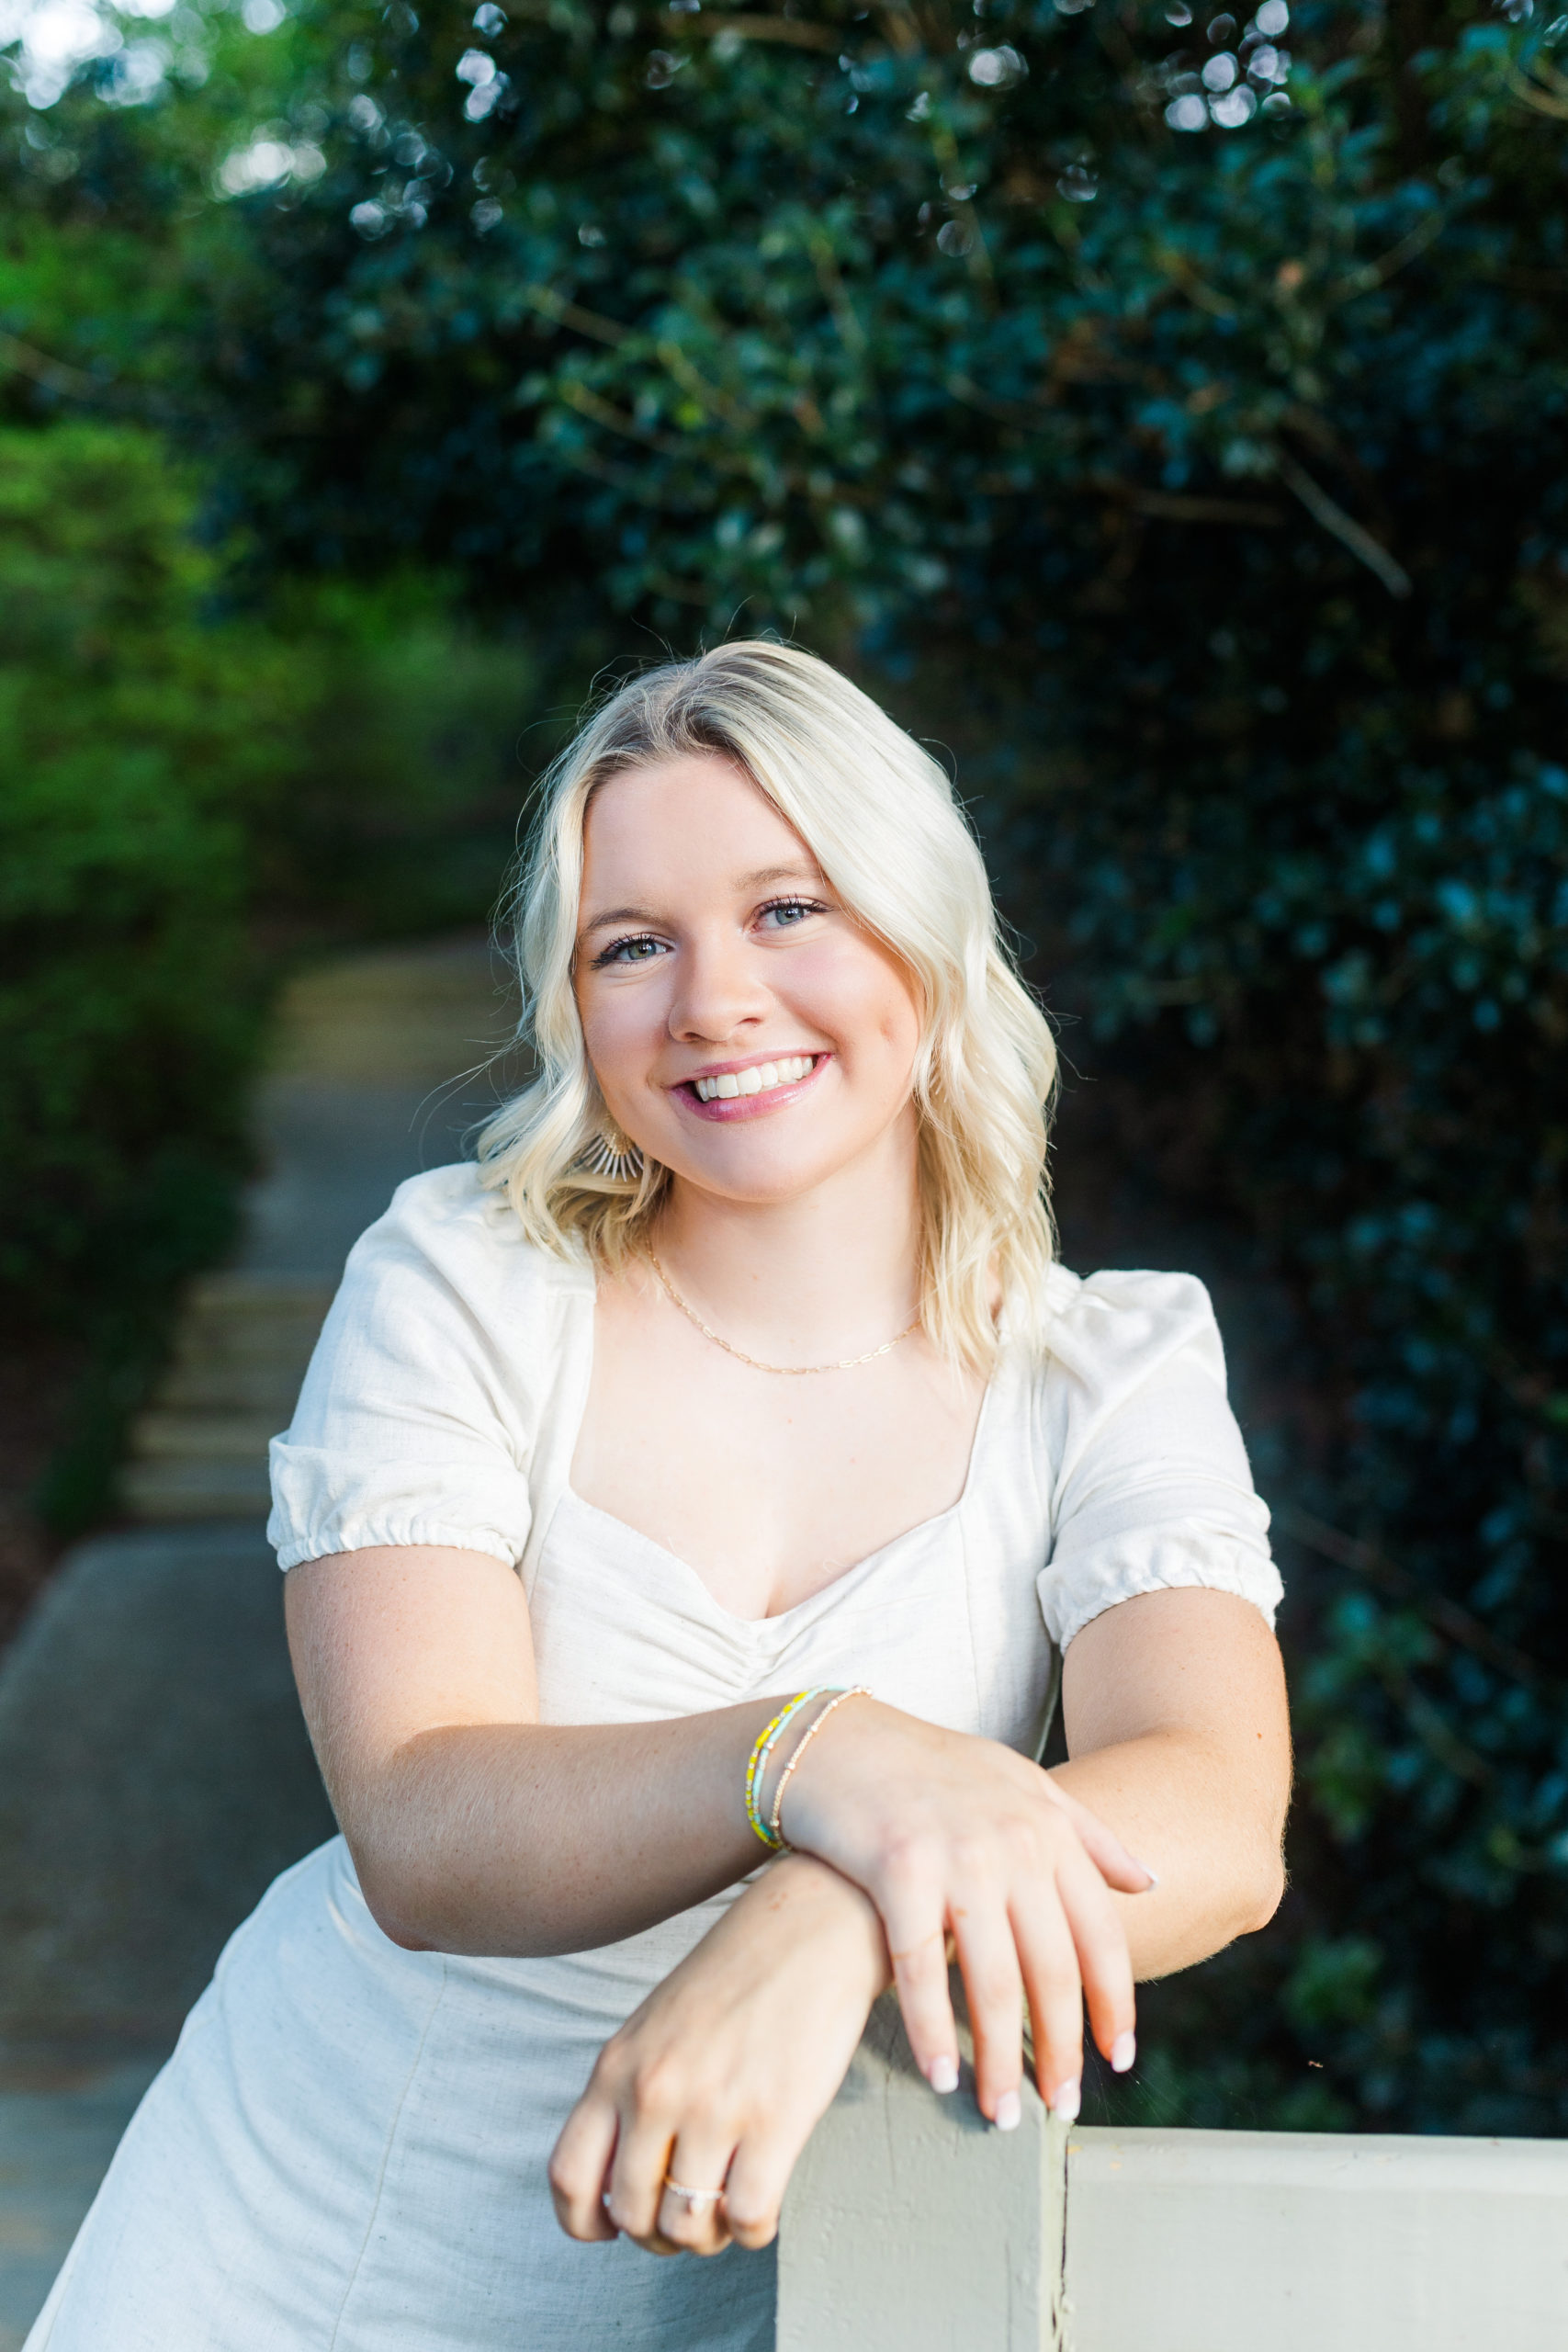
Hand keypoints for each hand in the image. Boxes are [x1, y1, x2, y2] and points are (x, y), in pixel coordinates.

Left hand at [549, 1853, 888, 2256]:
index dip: (585, 2222)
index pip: (569, 2176)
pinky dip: (752, 2230)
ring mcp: (713, 2107)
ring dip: (706, 2236)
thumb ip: (632, 2091)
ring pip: (687, 2225)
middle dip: (659, 2233)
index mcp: (618, 2065)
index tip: (611, 2229)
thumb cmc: (738, 1976)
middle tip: (687, 2216)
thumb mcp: (657, 2026)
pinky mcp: (774, 2120)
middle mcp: (656, 2090)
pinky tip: (762, 2203)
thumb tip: (628, 2177)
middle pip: (632, 2214)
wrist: (812, 1927)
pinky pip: (746, 2218)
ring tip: (725, 2209)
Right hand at [776, 1700, 1153, 2124]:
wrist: (837, 1742)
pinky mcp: (898, 1870)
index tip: (1117, 2061)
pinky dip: (933, 2032)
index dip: (1115, 2006)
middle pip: (1054, 1971)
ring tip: (1001, 2113)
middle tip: (1062, 2107)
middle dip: (1061, 2050)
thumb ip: (1088, 1833)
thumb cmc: (929, 1769)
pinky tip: (940, 2075)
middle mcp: (1013, 1844)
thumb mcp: (1020, 1781)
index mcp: (1048, 1828)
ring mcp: (958, 1857)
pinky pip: (922, 1971)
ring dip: (1000, 2060)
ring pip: (994, 1982)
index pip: (1100, 1936)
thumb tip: (1150, 1882)